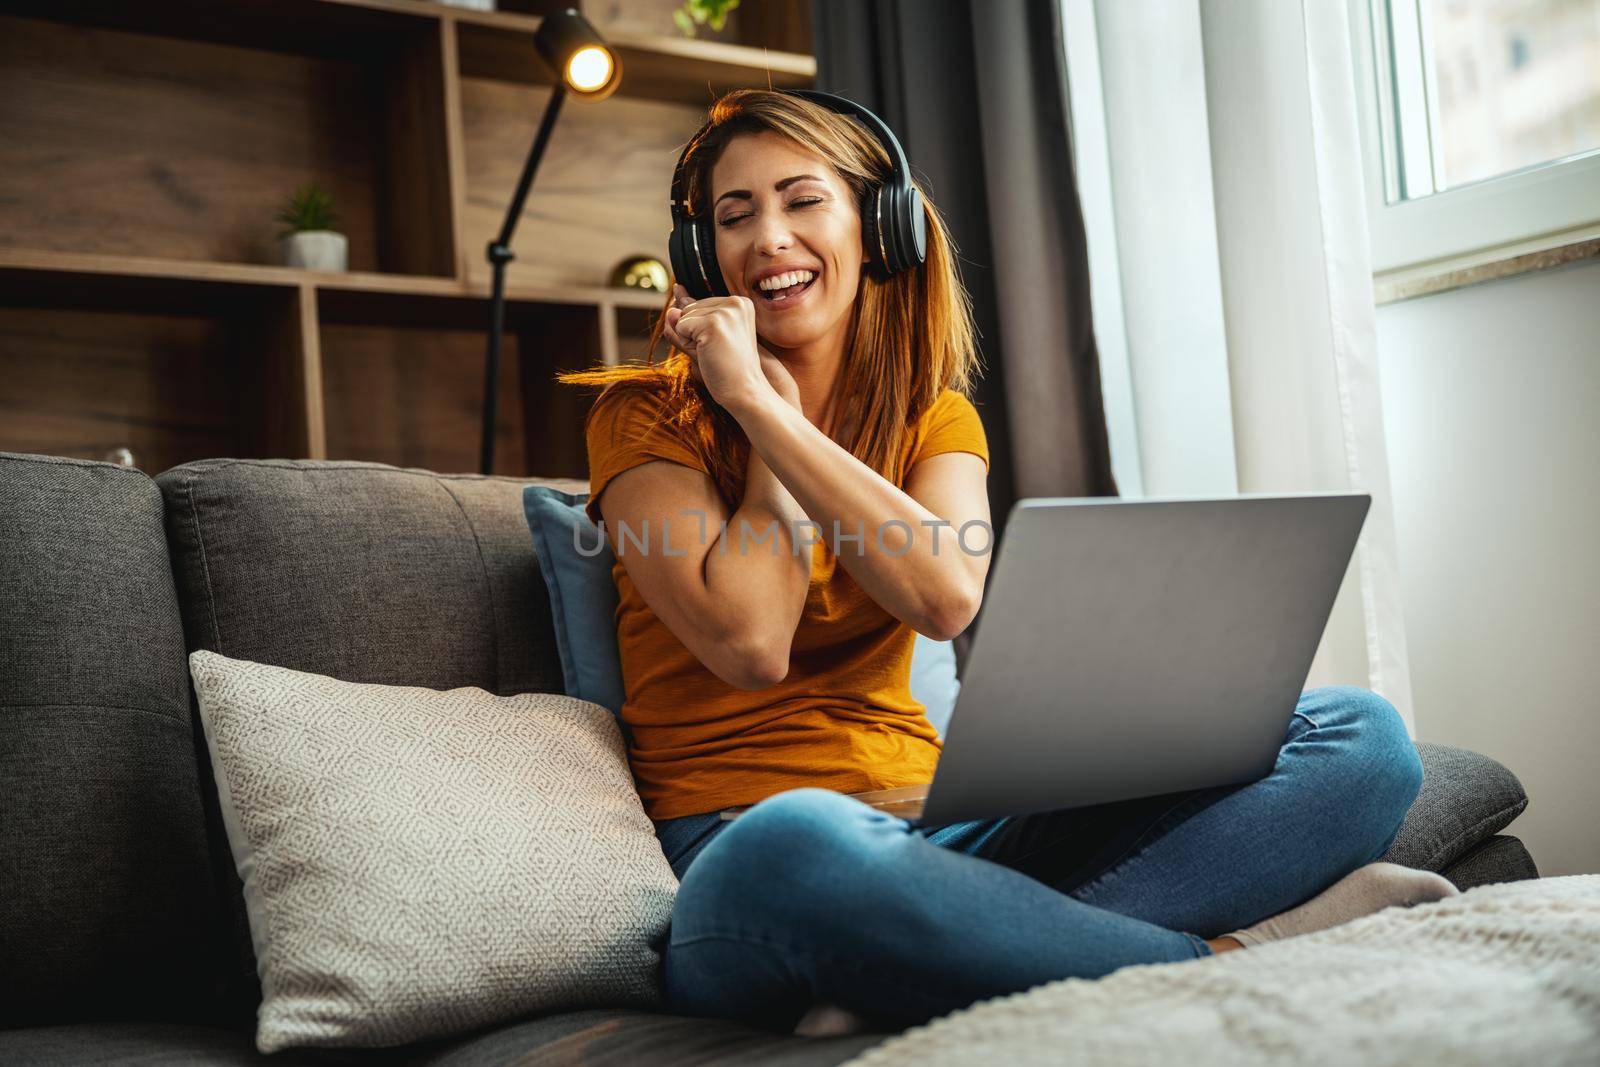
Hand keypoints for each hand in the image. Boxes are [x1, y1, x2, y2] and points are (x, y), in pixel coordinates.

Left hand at [665, 284, 795, 413]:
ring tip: (714, 353)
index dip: (700, 330)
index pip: (699, 305)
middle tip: (718, 351)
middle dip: (693, 332)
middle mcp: (736, 302)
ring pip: (683, 316)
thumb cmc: (728, 369)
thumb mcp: (706, 340)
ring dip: (690, 339)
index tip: (722, 345)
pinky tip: (708, 354)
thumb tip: (671, 309)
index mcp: (740, 303)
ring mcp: (726, 311)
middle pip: (689, 308)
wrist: (746, 390)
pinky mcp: (713, 322)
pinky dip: (687, 344)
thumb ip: (689, 322)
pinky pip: (680, 326)